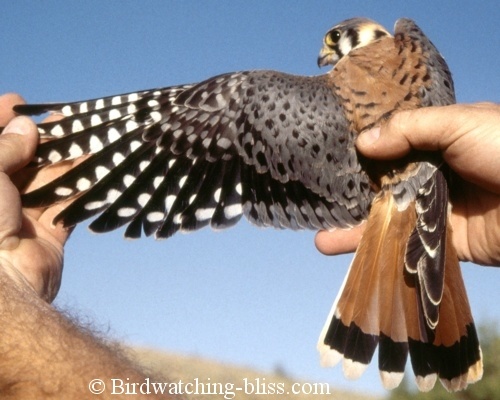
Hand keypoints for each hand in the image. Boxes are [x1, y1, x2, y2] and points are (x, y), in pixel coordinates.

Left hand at [0, 93, 71, 301]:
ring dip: (67, 160)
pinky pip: (68, 205)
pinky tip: (96, 165)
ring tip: (86, 134)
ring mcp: (22, 217)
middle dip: (40, 139)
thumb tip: (25, 126)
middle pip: (21, 161)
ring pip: (48, 181)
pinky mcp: (50, 234)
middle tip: (63, 118)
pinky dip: (82, 187)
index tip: (18, 101)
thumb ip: (4, 148)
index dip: (1, 121)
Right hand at [315, 102, 499, 265]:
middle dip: (350, 193)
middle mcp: (431, 173)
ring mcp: (434, 208)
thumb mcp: (460, 123)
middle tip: (318, 201)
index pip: (389, 143)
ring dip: (355, 227)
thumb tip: (363, 142)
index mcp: (436, 140)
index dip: (361, 150)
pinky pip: (403, 243)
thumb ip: (410, 128)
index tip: (326, 155)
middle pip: (383, 184)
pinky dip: (377, 248)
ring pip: (388, 216)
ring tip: (323, 237)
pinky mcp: (441, 239)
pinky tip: (345, 250)